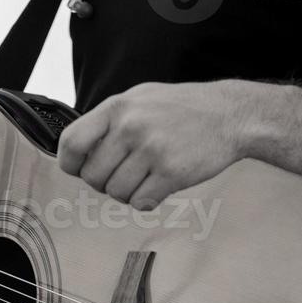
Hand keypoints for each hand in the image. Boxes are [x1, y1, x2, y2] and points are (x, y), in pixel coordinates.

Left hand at [58, 81, 251, 210]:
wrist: (230, 115)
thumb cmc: (182, 109)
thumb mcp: (140, 99)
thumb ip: (108, 122)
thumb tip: (74, 152)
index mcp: (117, 107)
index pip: (71, 143)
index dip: (72, 164)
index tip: (82, 169)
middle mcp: (130, 126)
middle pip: (93, 176)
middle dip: (105, 182)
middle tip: (125, 173)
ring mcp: (151, 149)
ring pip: (116, 193)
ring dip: (128, 193)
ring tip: (147, 176)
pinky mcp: (171, 172)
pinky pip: (140, 203)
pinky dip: (147, 200)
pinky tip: (159, 185)